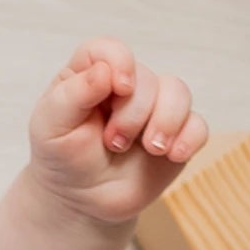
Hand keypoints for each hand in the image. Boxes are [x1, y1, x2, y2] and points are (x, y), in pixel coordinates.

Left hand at [27, 38, 208, 228]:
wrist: (81, 200)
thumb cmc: (63, 158)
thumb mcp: (51, 128)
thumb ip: (72, 96)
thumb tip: (104, 72)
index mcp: (91, 75)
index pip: (109, 50)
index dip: (120, 62)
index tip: (118, 88)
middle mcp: (127, 86)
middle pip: (147, 79)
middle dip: (133, 114)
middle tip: (113, 144)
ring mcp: (154, 108)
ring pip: (178, 93)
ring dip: (165, 122)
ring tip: (149, 149)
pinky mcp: (176, 134)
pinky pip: (198, 125)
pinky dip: (189, 139)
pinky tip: (173, 155)